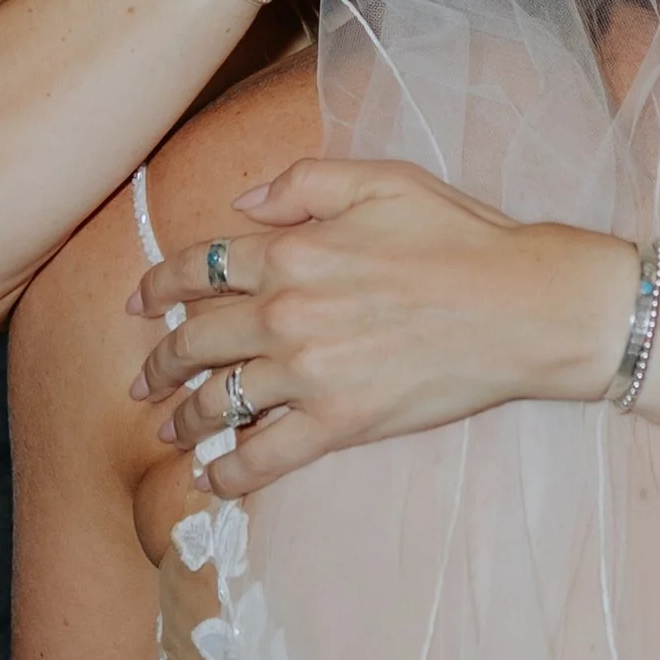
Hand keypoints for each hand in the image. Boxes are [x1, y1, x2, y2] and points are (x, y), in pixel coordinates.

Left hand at [126, 154, 640, 492]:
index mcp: (291, 251)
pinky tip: (212, 479)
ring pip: (220, 401)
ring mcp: (308, 373)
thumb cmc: (462, 237)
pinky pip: (266, 455)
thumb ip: (303, 182)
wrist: (521, 305)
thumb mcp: (382, 180)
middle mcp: (285, 313)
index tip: (139, 303)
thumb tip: (242, 202)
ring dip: (186, 419)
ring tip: (169, 429)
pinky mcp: (339, 422)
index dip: (158, 286)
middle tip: (144, 378)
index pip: (199, 269)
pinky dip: (231, 471)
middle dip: (160, 362)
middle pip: (195, 341)